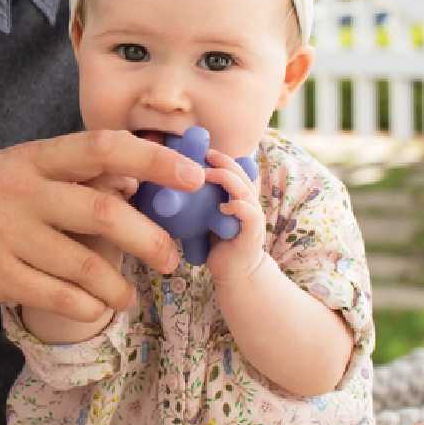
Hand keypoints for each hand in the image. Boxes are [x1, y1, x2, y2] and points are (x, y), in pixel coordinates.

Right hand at [0, 130, 203, 321]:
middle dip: (149, 236)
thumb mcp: (17, 174)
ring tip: (131, 296)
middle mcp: (19, 188)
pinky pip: (55, 294)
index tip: (193, 175)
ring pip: (82, 261)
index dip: (153, 158)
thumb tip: (135, 182)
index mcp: (31, 156)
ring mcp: (3, 232)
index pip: (102, 147)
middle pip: (102, 208)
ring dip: (118, 284)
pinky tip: (97, 307)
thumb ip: (71, 177)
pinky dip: (86, 304)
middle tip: (174, 257)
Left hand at [204, 148, 265, 285]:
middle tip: (206, 155)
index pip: (235, 169)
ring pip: (246, 190)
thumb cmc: (217, 242)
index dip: (221, 158)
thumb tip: (169, 183)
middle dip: (224, 162)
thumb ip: (200, 199)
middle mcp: (249, 202)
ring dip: (228, 179)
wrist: (234, 273)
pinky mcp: (253, 233)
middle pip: (242, 173)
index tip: (203, 151)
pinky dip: (238, 206)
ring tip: (209, 175)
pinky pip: (250, 214)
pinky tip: (223, 206)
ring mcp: (253, 217)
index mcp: (239, 195)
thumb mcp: (207, 215)